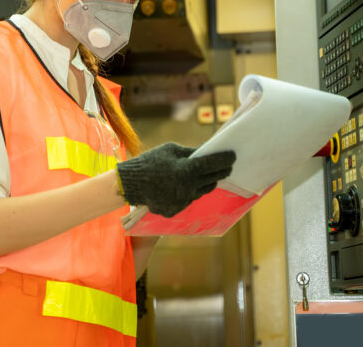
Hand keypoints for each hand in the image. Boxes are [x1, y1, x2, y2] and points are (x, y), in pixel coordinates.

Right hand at [116, 143, 235, 216]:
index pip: (213, 164)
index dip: (225, 159)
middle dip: (221, 171)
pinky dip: (189, 192)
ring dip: (206, 182)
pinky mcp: (176, 210)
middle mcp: (187, 188)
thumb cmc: (150, 162)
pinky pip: (189, 199)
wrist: (129, 184)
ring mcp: (182, 202)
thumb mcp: (171, 150)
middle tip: (226, 166)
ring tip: (205, 175)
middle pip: (213, 179)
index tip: (233, 156)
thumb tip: (208, 153)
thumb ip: (191, 153)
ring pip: (203, 191)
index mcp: (186, 170)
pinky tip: (182, 186)